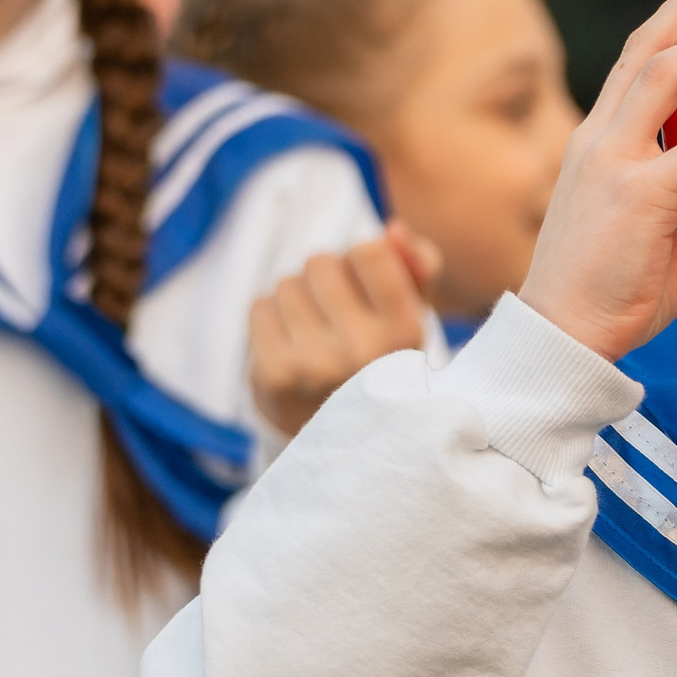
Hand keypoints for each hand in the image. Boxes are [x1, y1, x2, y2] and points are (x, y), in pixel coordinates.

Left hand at [249, 221, 443, 437]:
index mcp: (406, 333)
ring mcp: (316, 364)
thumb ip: (416, 268)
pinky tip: (290, 347)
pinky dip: (271, 321)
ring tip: (314, 336)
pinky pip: (259, 307)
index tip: (366, 290)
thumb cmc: (380, 367)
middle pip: (321, 262)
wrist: (344, 447)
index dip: (362, 261)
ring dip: (297, 302)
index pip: (369, 251)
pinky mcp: (274, 375)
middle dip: (325, 281)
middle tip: (336, 318)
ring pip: (287, 284)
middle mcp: (364, 349)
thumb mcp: (411, 321)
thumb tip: (393, 230)